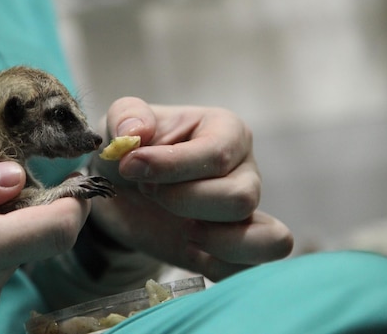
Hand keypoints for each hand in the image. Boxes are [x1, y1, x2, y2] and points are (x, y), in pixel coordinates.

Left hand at [90, 97, 292, 280]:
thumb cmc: (131, 151)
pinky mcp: (236, 249)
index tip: (130, 167)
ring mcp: (248, 213)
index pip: (216, 154)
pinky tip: (188, 249)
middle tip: (149, 191)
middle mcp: (245, 171)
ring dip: (216, 241)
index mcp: (226, 131)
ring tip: (184, 230)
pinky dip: (217, 266)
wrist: (123, 193)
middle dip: (183, 201)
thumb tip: (136, 131)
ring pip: (267, 238)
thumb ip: (127, 116)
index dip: (171, 166)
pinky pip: (250, 270)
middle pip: (239, 198)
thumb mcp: (119, 123)